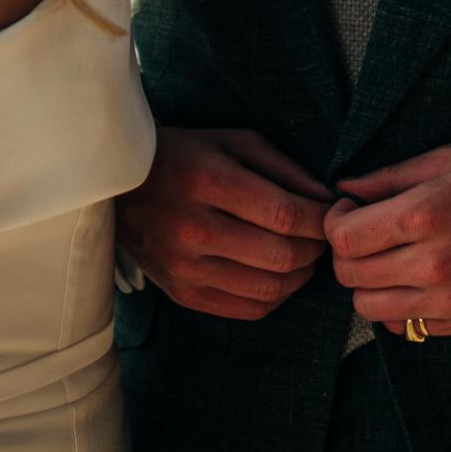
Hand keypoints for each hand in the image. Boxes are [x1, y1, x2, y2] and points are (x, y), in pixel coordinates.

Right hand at [116, 127, 333, 320]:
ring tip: (303, 254)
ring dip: (300, 275)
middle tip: (321, 235)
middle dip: (315, 247)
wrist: (118, 188)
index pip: (284, 214)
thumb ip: (285, 167)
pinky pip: (248, 309)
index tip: (331, 212)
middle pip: (281, 256)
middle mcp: (194, 229)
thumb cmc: (186, 156)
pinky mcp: (183, 294)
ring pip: (269, 289)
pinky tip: (277, 274)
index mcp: (208, 182)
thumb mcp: (233, 142)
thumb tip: (328, 198)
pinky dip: (276, 295)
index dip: (320, 218)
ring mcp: (185, 268)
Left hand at [326, 144, 450, 339]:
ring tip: (388, 258)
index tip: (349, 210)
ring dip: (368, 283)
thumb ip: (389, 177)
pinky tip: (415, 279)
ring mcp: (449, 301)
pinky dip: (398, 307)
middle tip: (366, 233)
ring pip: (369, 308)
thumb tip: (344, 188)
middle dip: (347, 253)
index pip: (343, 239)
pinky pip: (404, 328)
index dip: (335, 222)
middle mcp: (434, 264)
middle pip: (350, 276)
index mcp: (426, 215)